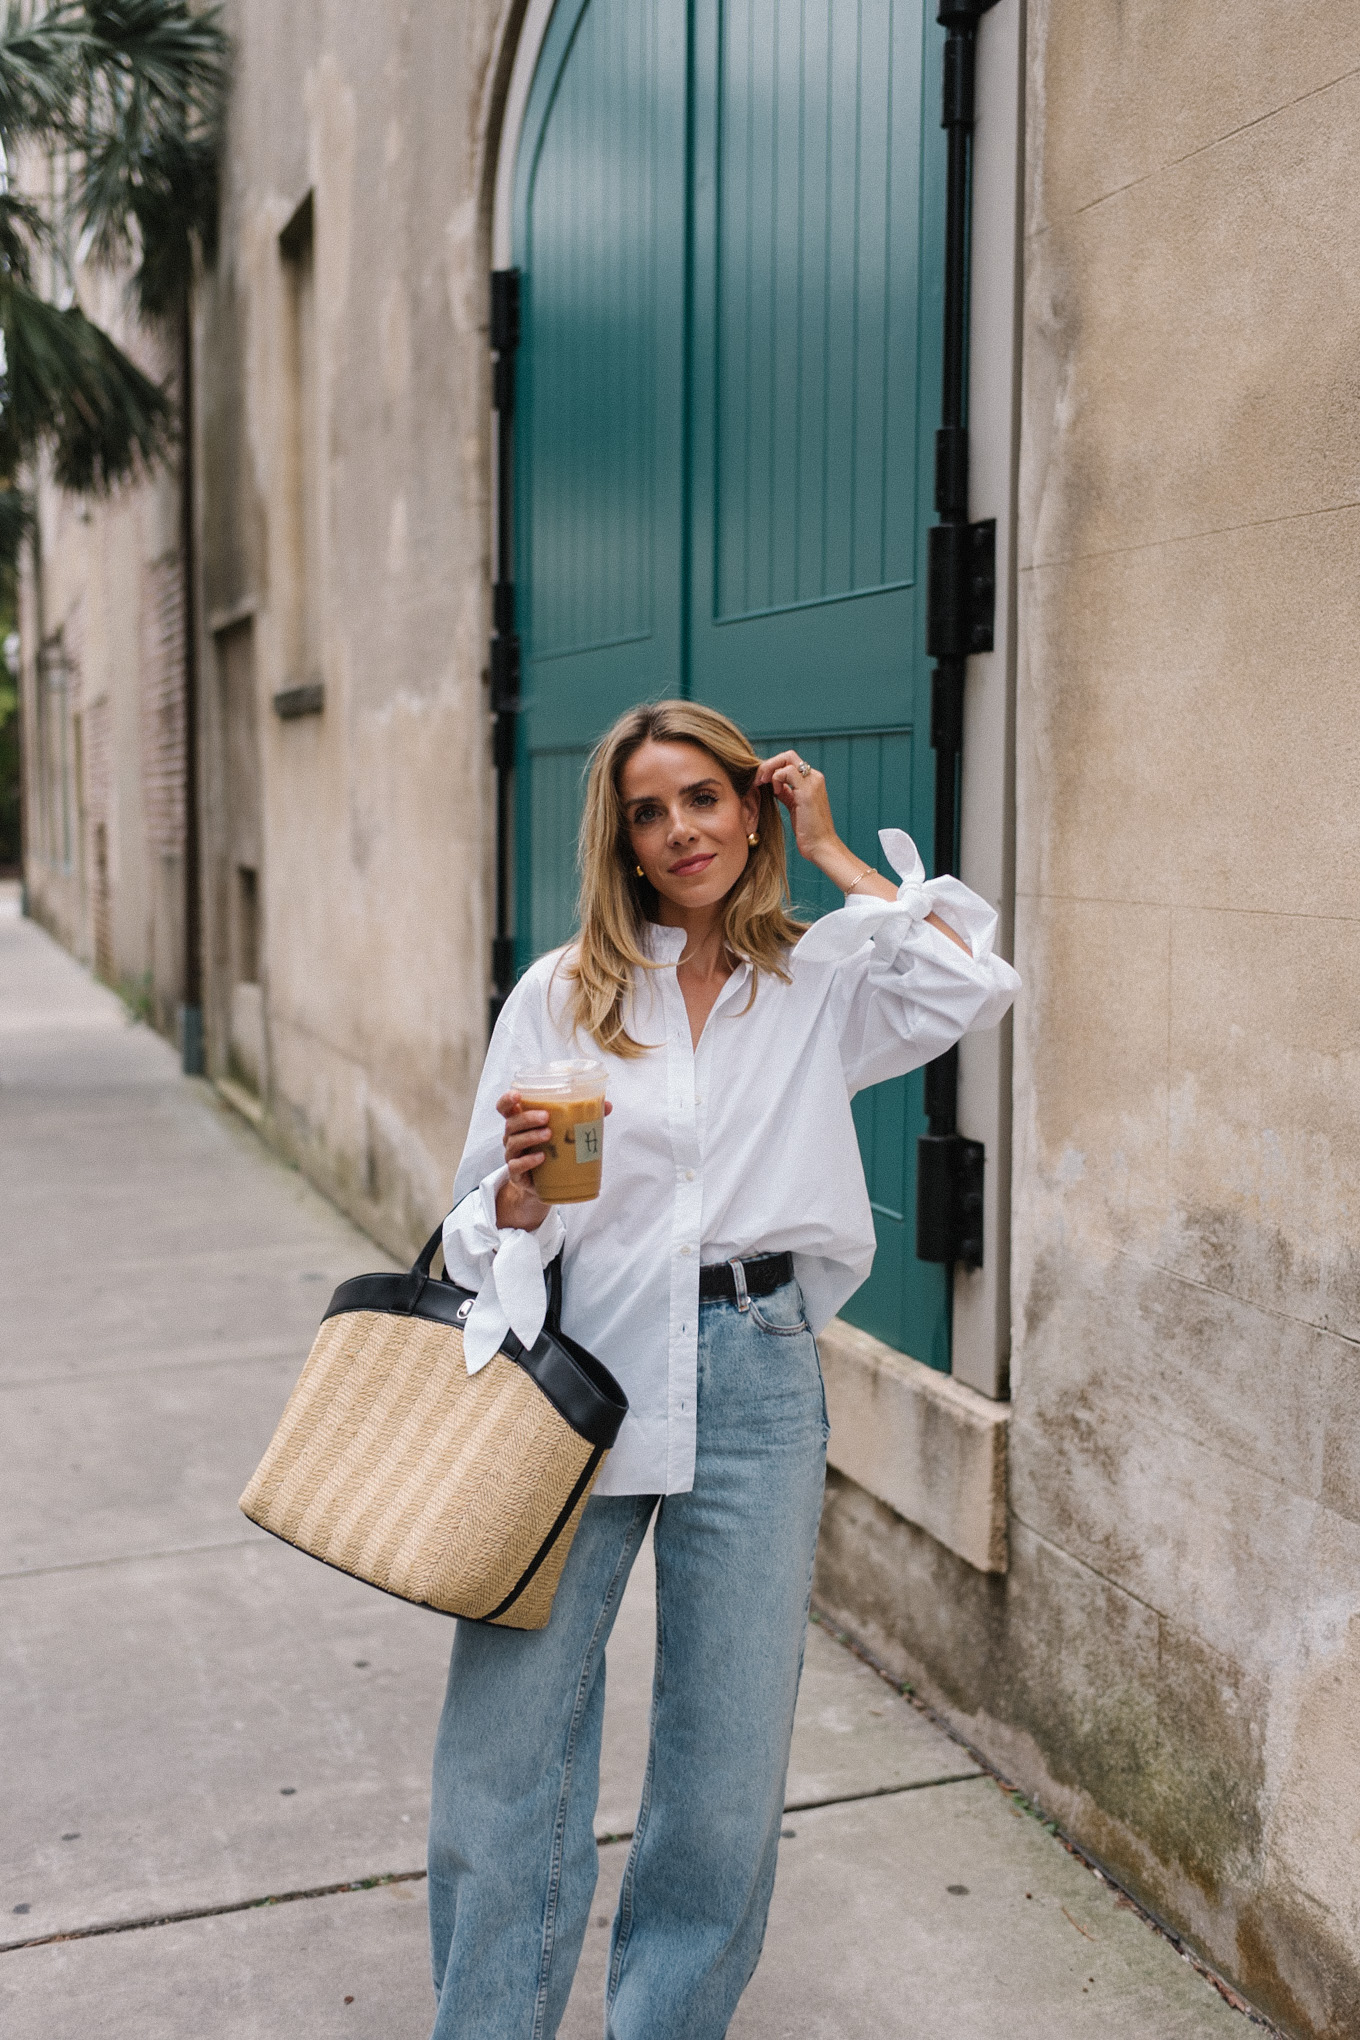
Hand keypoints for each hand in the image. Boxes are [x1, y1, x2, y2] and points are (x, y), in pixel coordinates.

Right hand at [493, 1092, 613, 1232]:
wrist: (546, 1185)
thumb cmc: (553, 1151)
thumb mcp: (563, 1133)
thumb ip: (582, 1116)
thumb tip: (607, 1105)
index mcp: (521, 1123)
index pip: (505, 1107)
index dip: (507, 1099)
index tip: (518, 1095)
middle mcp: (513, 1137)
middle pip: (511, 1123)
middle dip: (527, 1118)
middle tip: (547, 1117)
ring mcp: (513, 1155)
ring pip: (514, 1142)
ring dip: (530, 1137)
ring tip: (549, 1135)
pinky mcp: (517, 1174)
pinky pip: (516, 1166)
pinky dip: (528, 1161)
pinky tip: (541, 1158)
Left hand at [754, 751, 889, 896]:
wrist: (822, 847)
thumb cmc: (808, 832)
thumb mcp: (794, 807)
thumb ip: (786, 794)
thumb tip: (772, 785)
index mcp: (812, 781)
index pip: (789, 762)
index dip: (772, 767)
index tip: (760, 781)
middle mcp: (815, 777)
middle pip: (788, 755)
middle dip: (768, 764)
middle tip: (757, 779)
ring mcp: (812, 782)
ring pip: (787, 758)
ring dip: (769, 769)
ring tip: (762, 783)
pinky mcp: (807, 792)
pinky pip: (787, 772)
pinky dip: (776, 778)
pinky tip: (775, 793)